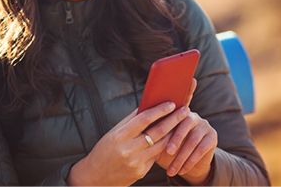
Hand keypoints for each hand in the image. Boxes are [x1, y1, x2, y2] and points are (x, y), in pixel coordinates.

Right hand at [67, 102, 185, 185]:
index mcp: (120, 136)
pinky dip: (162, 147)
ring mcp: (136, 162)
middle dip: (174, 119)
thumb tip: (148, 105)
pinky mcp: (141, 172)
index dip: (160, 110)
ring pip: (161, 144)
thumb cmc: (104, 151)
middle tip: (185, 110)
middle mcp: (129, 149)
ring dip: (173, 133)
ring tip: (181, 123)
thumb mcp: (113, 134)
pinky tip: (170, 139)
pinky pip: (155, 157)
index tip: (172, 103)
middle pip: (158, 131)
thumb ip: (131, 121)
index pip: (144, 119)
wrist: (94, 177)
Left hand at [154, 108, 216, 183]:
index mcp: (177, 114)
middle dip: (175, 140)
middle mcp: (193, 116)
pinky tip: (182, 170)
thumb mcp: (160, 144)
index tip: (156, 138)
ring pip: (193, 140)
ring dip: (181, 156)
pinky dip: (190, 161)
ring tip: (172, 169)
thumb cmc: (169, 152)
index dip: (165, 126)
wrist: (188, 165)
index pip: (172, 116)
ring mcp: (204, 125)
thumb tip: (143, 135)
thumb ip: (154, 136)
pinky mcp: (212, 136)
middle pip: (185, 125)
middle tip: (168, 152)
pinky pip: (201, 149)